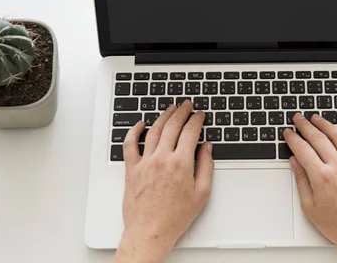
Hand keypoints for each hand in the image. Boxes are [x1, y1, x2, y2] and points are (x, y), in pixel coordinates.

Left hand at [114, 102, 213, 262]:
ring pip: (154, 130)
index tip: (200, 115)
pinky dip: (134, 131)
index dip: (197, 119)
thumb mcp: (201, 193)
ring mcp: (145, 162)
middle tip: (186, 105)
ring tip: (170, 109)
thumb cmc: (174, 217)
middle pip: (172, 126)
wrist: (149, 231)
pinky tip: (140, 124)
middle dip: (182, 112)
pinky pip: (130, 144)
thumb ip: (206, 166)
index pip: (190, 131)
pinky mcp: (132, 168)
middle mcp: (162, 158)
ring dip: (163, 116)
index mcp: (181, 163)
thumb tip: (206, 148)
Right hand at [285, 114, 336, 262]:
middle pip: (319, 138)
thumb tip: (295, 162)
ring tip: (317, 118)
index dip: (293, 138)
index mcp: (322, 177)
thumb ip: (301, 181)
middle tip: (299, 119)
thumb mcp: (311, 208)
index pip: (303, 149)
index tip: (288, 133)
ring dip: (326, 124)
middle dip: (306, 126)